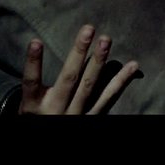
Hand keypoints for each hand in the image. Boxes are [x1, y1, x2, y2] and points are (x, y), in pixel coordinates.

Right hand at [19, 25, 139, 114]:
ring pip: (89, 85)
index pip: (31, 82)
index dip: (33, 62)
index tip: (36, 41)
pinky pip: (109, 98)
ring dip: (99, 60)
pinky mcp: (93, 118)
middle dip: (78, 52)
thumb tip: (39, 46)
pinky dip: (122, 81)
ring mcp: (76, 115)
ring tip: (106, 39)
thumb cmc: (40, 114)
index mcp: (34, 105)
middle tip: (88, 29)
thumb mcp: (32, 104)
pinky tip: (133, 65)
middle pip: (69, 78)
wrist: (50, 135)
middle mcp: (56, 110)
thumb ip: (37, 84)